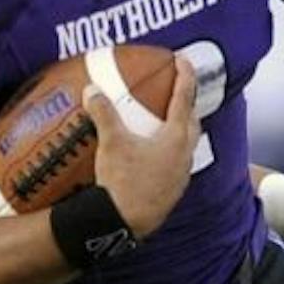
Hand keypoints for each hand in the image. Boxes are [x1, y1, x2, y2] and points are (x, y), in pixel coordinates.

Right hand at [87, 56, 198, 237]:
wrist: (123, 222)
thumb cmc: (123, 181)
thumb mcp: (111, 142)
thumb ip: (103, 113)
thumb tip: (92, 90)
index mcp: (175, 137)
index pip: (184, 98)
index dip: (184, 76)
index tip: (182, 60)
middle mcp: (184, 154)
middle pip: (192, 122)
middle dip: (187, 105)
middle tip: (177, 93)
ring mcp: (180, 175)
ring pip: (187, 145)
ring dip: (180, 131)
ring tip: (166, 124)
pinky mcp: (172, 192)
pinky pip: (176, 165)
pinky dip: (169, 154)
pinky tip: (153, 157)